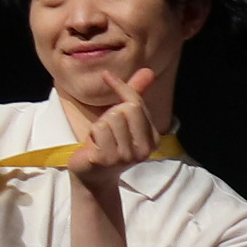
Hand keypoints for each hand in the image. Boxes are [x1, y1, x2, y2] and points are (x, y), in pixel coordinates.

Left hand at [67, 63, 164, 202]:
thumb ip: (135, 95)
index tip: (106, 76)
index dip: (121, 87)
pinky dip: (93, 134)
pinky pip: (99, 129)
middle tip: (106, 128)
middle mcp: (144, 150)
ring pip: (111, 118)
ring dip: (100, 125)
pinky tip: (94, 146)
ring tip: (101, 140)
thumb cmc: (107, 143)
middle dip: (110, 112)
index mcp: (153, 139)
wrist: (93, 175)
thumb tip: (148, 71)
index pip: (137, 103)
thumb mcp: (123, 118)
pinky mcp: (107, 160)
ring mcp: (126, 156)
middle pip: (126, 109)